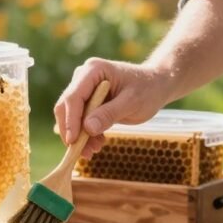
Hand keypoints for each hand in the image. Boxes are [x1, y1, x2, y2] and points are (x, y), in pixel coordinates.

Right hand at [54, 57, 172, 157]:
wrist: (155, 86)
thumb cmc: (147, 89)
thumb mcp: (132, 102)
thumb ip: (110, 114)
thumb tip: (88, 128)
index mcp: (93, 70)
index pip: (74, 96)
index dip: (71, 120)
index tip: (73, 141)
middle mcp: (84, 77)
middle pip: (66, 106)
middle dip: (73, 131)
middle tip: (84, 152)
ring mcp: (84, 89)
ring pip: (71, 116)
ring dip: (79, 136)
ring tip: (94, 150)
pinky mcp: (87, 102)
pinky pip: (79, 120)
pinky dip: (85, 134)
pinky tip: (97, 143)